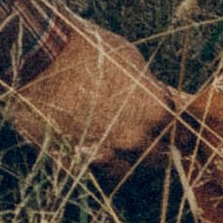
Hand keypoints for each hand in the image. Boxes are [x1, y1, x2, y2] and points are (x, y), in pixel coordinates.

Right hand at [4, 16, 175, 168]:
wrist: (41, 53)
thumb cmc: (89, 48)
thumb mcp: (131, 60)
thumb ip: (150, 87)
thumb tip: (158, 97)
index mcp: (154, 112)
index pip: (182, 137)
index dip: (180, 137)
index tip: (177, 137)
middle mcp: (134, 139)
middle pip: (158, 160)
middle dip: (157, 153)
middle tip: (153, 147)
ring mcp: (103, 153)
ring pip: (125, 174)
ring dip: (127, 165)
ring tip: (121, 153)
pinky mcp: (73, 161)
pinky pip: (92, 174)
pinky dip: (95, 167)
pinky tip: (92, 153)